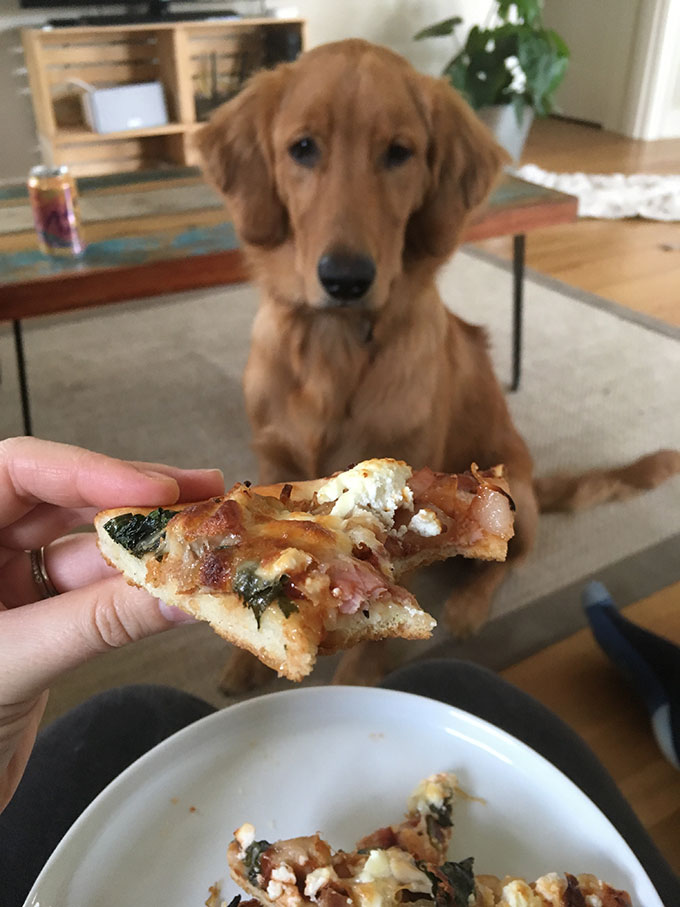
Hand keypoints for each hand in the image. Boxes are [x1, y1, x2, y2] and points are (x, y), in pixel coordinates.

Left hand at [0, 437, 223, 812]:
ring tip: (202, 536)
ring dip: (142, 545)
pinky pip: (89, 588)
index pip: (17, 470)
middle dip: (132, 498)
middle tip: (200, 493)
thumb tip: (180, 595)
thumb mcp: (14, 662)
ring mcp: (4, 582)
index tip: (155, 489)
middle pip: (60, 499)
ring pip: (81, 544)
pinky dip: (132, 588)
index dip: (87, 470)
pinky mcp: (33, 616)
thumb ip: (98, 623)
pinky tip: (174, 585)